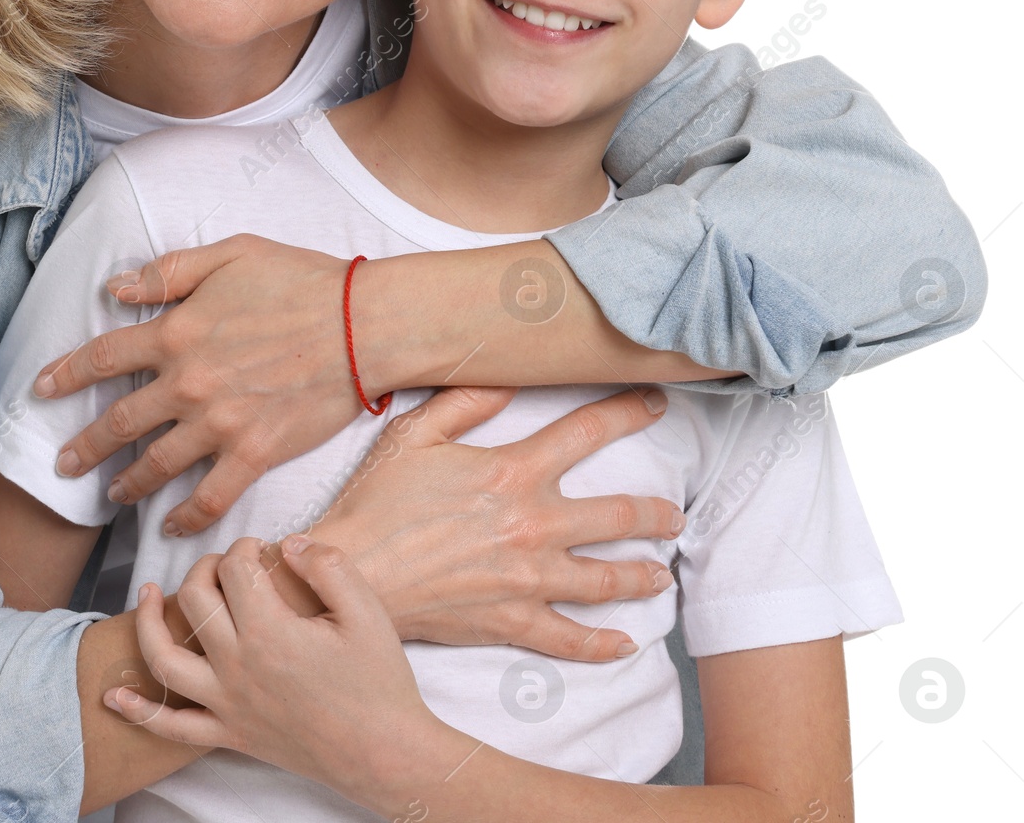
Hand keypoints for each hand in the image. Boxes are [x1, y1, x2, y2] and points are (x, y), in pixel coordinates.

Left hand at [30, 234, 365, 534]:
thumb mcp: (231, 254)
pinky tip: (172, 526)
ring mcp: (220, 423)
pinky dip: (186, 516)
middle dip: (85, 445)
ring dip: (126, 482)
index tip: (41, 388)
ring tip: (109, 494)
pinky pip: (209, 496)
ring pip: (155, 464)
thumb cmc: (302, 280)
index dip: (66, 374)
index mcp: (177, 331)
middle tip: (63, 464)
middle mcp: (189, 383)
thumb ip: (169, 271)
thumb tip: (116, 286)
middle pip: (119, 421)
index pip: (103, 356)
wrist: (364, 324)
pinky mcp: (255, 453)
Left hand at [109, 535, 444, 813]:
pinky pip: (171, 727)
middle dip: (206, 568)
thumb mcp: (366, 609)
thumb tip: (288, 542)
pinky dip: (138, 711)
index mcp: (270, 631)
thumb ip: (326, 564)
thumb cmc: (379, 680)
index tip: (264, 548)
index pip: (236, 569)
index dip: (246, 547)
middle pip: (195, 600)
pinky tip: (114, 694)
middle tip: (226, 563)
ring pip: (165, 659)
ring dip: (149, 622)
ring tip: (149, 594)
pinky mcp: (229, 735)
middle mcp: (238, 667)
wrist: (384, 753)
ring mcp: (228, 705)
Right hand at [305, 384, 682, 660]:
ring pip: (607, 579)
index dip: (627, 414)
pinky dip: (602, 645)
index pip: (587, 432)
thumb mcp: (412, 433)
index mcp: (513, 472)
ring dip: (643, 576)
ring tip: (662, 574)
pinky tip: (624, 643)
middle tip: (674, 514)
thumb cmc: (374, 502)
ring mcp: (527, 579)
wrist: (349, 573)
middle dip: (656, 513)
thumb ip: (464, 401)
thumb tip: (507, 380)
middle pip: (618, 516)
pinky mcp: (511, 622)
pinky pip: (570, 639)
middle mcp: (533, 525)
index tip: (654, 405)